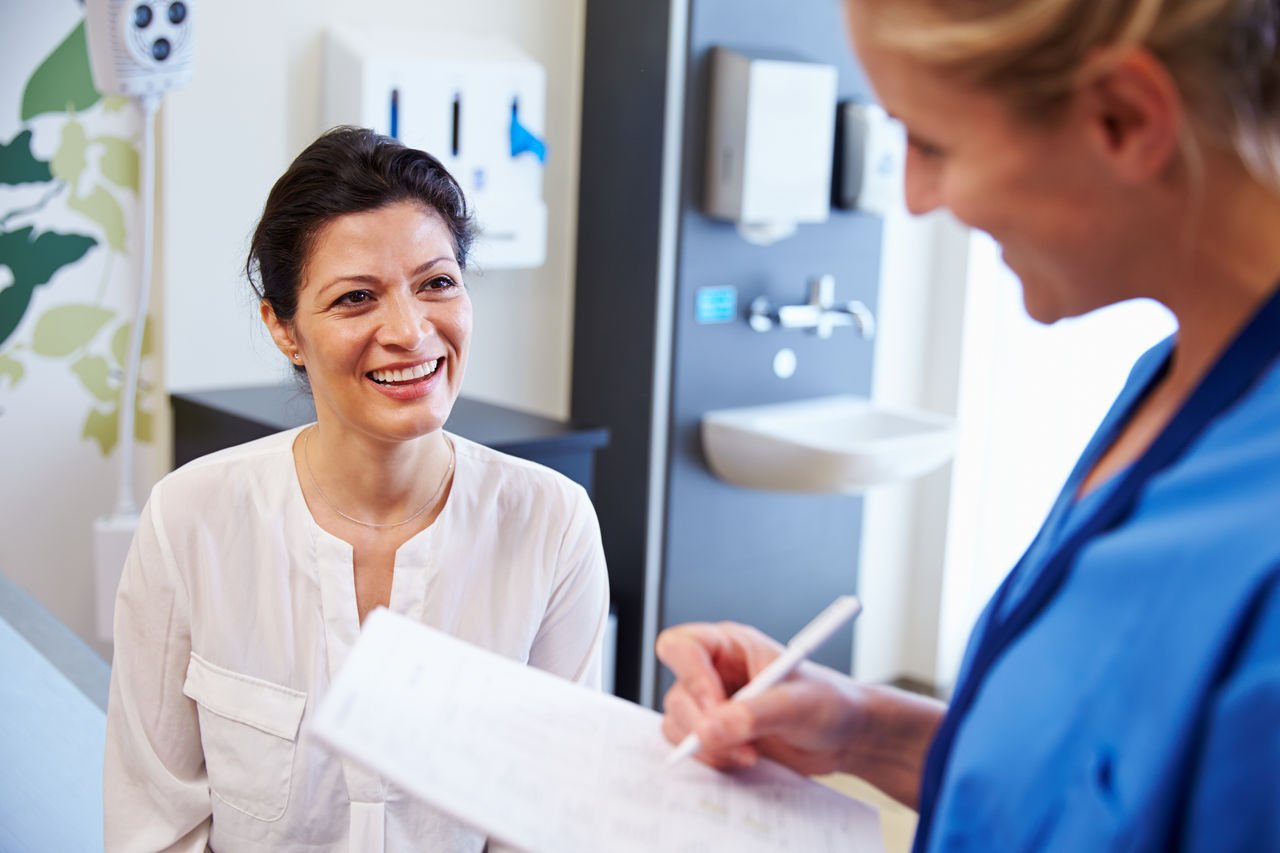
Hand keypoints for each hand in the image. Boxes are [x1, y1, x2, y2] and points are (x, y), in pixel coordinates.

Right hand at [656, 620, 945, 808]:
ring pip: (678, 723)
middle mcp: (715, 672)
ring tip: (749, 754)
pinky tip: (745, 760)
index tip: (716, 706)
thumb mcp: (798, 703)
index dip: (691, 675)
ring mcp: (712, 705)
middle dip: (702, 723)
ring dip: (708, 747)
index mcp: (732, 646)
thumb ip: (754, 714)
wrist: (845, 737)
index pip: (682, 646)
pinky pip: (690, 747)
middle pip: (677, 692)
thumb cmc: (830, 703)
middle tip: (737, 742)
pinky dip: (712, 759)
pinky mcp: (716, 734)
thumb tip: (710, 730)